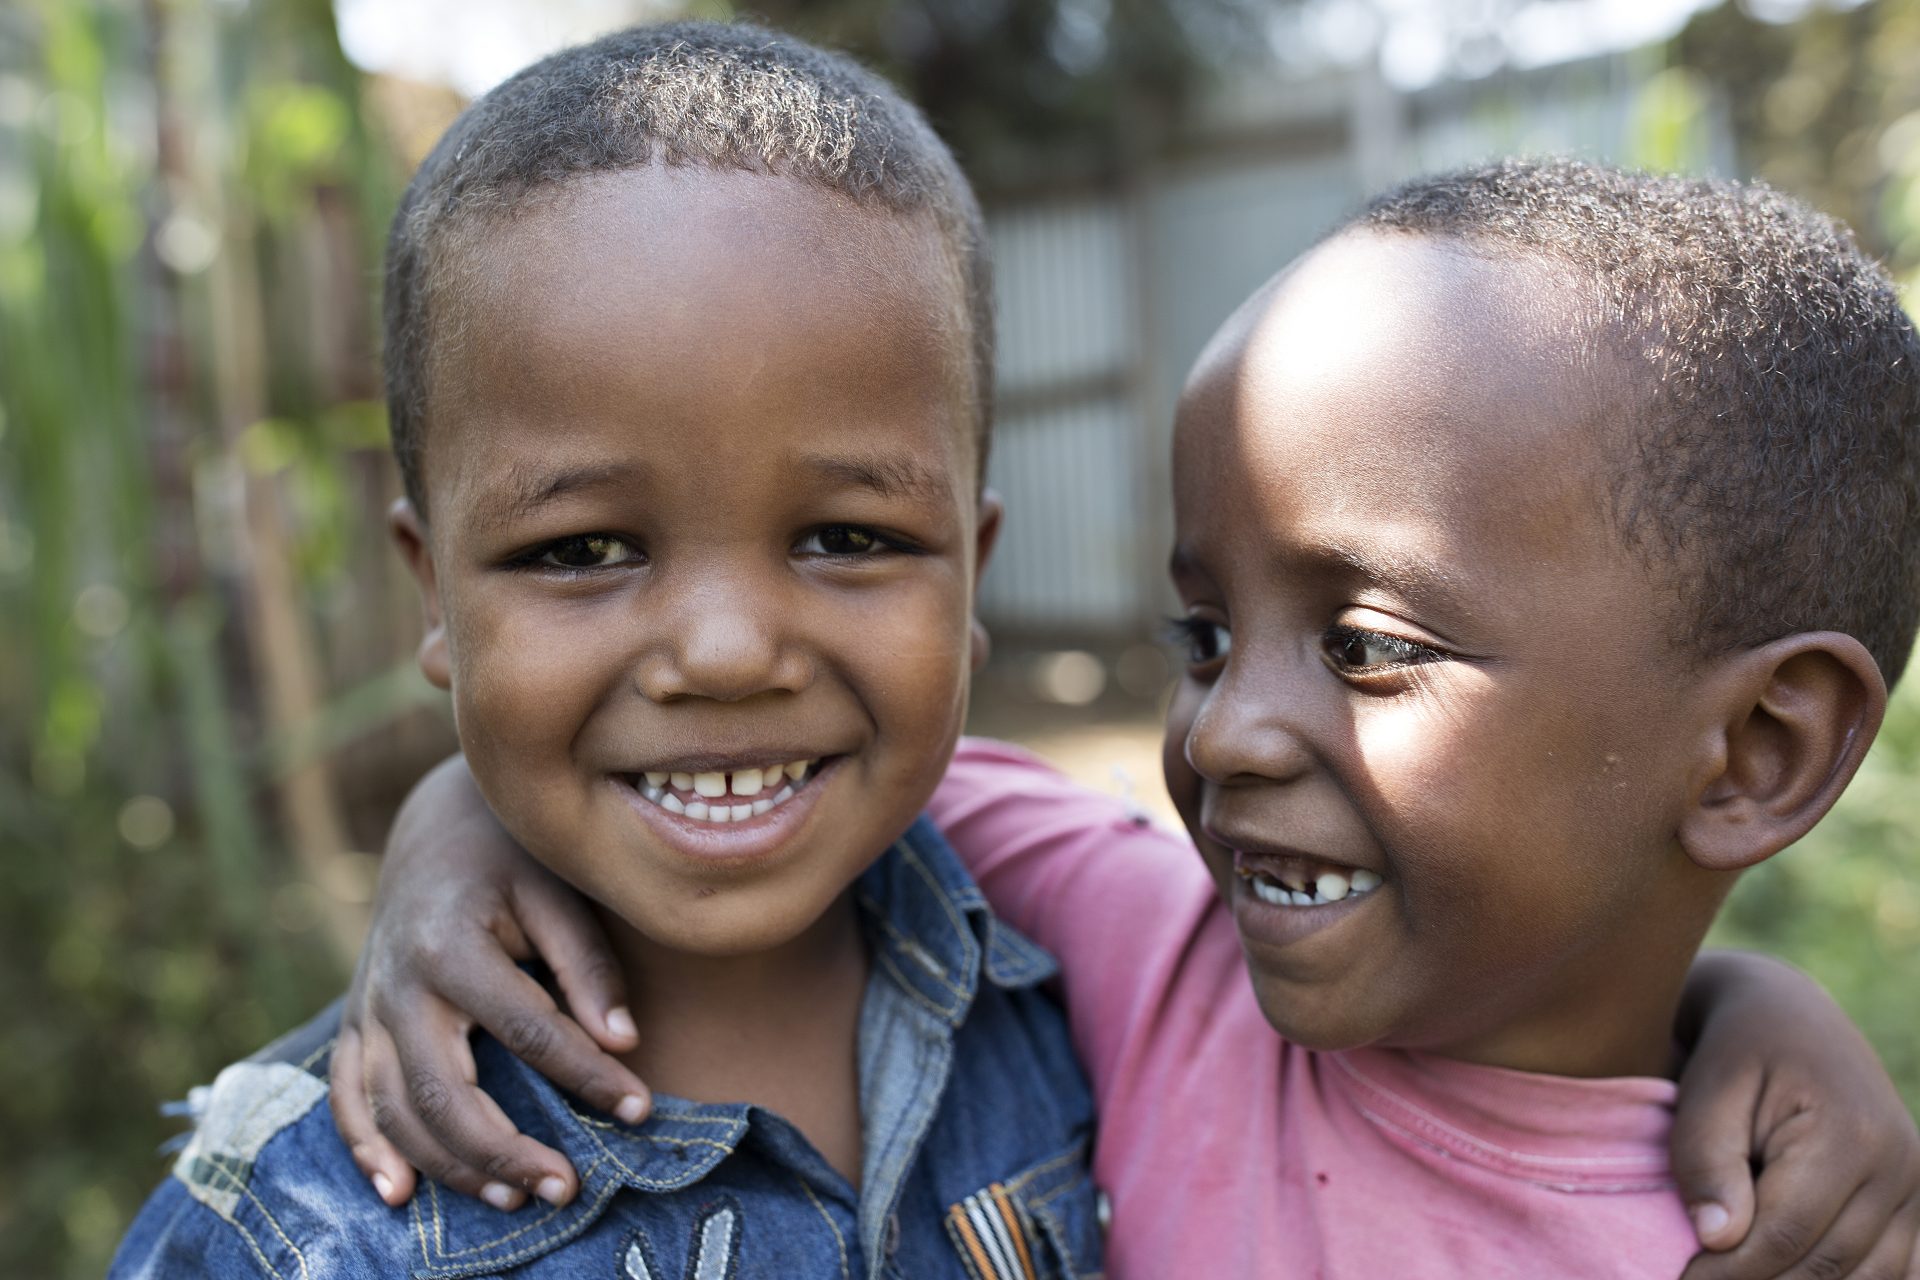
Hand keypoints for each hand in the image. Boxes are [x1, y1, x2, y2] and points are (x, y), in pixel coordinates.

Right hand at [328, 755, 651, 1210]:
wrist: (438, 826)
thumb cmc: (512, 857)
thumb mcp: (556, 891)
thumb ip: (587, 964)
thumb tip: (626, 1040)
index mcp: (450, 945)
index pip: (529, 1029)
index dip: (587, 1075)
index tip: (641, 1109)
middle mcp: (397, 985)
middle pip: (445, 1092)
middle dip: (506, 1150)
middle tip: (567, 1189)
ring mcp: (367, 1008)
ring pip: (396, 1110)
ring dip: (451, 1165)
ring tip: (516, 1198)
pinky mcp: (354, 1022)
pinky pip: (346, 1097)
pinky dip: (367, 1149)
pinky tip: (399, 1193)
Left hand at [1672, 952, 1918, 1279]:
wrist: (1789, 1020)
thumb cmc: (1737, 1055)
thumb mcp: (1708, 1090)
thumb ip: (1707, 1159)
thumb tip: (1718, 1238)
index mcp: (1848, 1133)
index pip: (1785, 1233)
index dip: (1729, 1271)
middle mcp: (1899, 1166)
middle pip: (1826, 1264)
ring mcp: (1916, 1190)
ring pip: (1863, 1279)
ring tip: (1736, 1276)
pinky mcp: (1915, 1207)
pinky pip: (1891, 1272)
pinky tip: (1787, 1273)